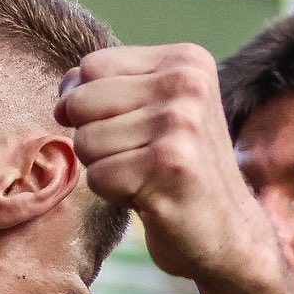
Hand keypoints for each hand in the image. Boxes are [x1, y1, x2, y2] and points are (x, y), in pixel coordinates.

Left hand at [56, 43, 276, 286]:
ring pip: (85, 141)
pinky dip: (113, 194)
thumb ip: (110, 88)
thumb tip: (64, 90)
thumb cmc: (180, 172)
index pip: (92, 66)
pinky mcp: (168, 165)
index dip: (88, 104)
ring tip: (145, 176)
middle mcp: (186, 84)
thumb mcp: (157, 111)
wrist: (228, 233)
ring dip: (105, 168)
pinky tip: (148, 195)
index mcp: (185, 61)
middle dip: (95, 138)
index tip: (126, 129)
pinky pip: (98, 176)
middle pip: (81, 101)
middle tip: (138, 158)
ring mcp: (179, 123)